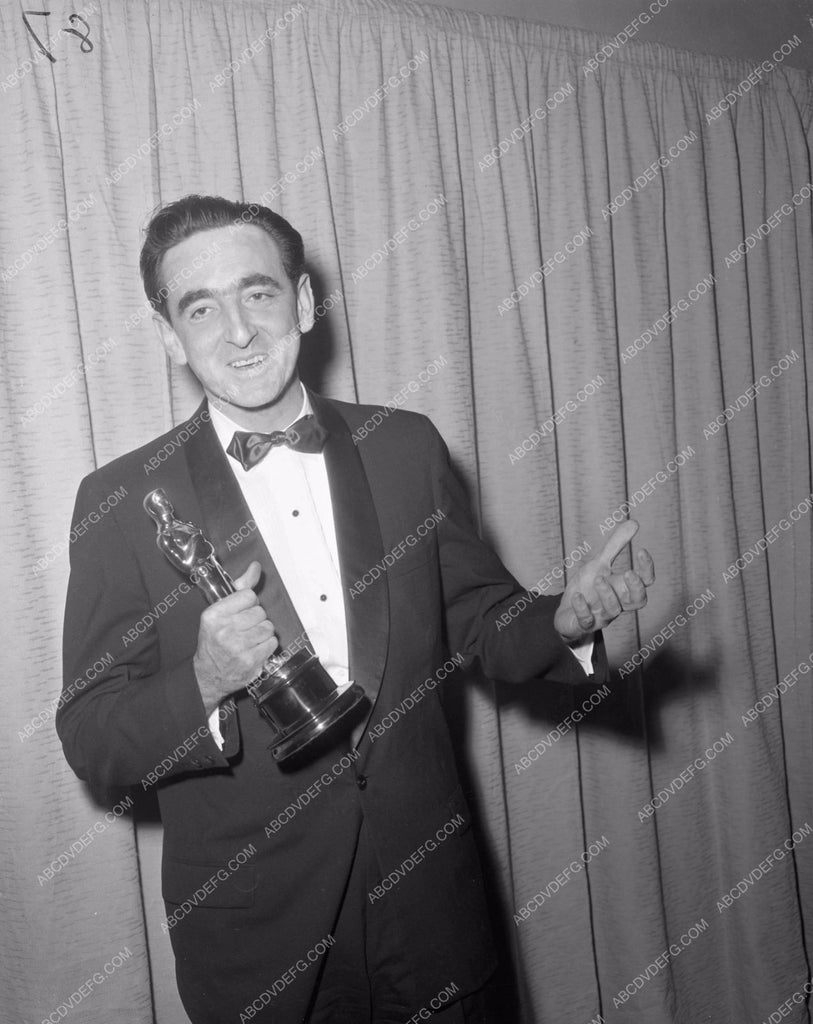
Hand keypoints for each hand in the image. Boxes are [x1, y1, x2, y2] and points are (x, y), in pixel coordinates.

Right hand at [193, 561, 278, 713]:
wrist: (208, 675)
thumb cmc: (215, 640)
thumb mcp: (220, 612)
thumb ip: (239, 588)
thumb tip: (256, 566)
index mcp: (214, 615)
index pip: (248, 596)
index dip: (248, 604)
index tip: (240, 613)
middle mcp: (224, 630)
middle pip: (260, 612)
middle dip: (256, 619)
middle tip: (244, 629)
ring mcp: (237, 647)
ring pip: (268, 627)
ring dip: (262, 633)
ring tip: (249, 639)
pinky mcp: (250, 662)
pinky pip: (272, 643)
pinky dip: (266, 646)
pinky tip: (254, 649)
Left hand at [553, 521, 654, 642]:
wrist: (567, 613)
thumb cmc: (587, 587)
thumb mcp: (599, 563)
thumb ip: (615, 546)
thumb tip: (634, 522)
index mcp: (623, 588)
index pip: (645, 581)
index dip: (647, 568)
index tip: (642, 550)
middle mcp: (617, 603)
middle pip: (638, 601)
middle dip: (636, 588)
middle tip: (629, 573)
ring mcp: (601, 616)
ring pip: (613, 610)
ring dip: (607, 594)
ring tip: (599, 578)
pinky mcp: (583, 624)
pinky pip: (586, 621)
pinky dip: (582, 608)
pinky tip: (577, 596)